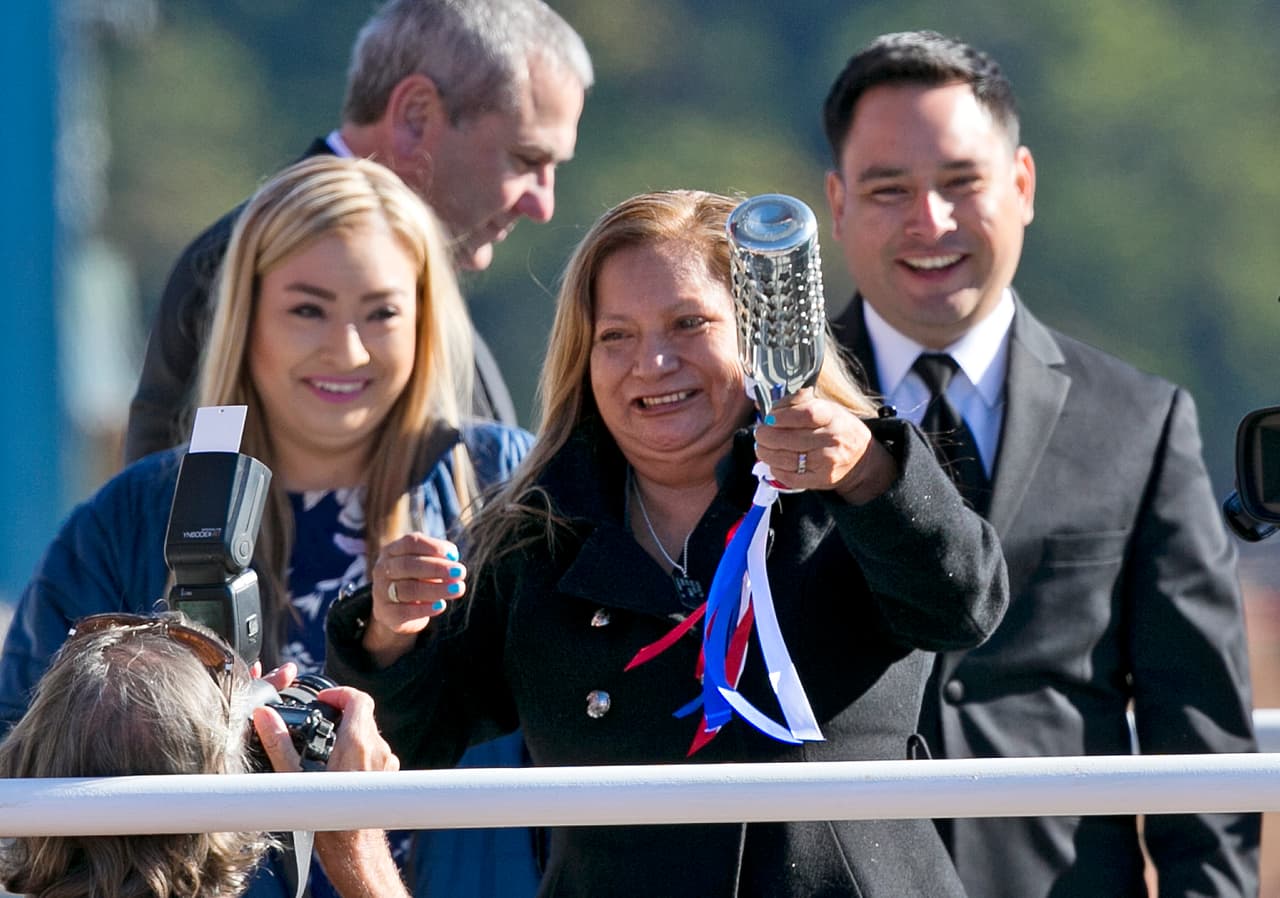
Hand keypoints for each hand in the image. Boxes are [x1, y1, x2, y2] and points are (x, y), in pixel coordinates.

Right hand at [251, 685, 409, 897]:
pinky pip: (375, 752)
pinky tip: (338, 767)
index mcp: (359, 742)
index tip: (323, 699)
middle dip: (340, 714)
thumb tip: (264, 716)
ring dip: (349, 734)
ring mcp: (386, 762)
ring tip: (325, 747)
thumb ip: (279, 743)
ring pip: (370, 734)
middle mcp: (377, 749)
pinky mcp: (387, 775)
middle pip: (363, 716)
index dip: (339, 693)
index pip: (359, 699)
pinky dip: (358, 751)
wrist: (354, 849)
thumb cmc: (328, 818)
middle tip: (319, 721)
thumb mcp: (295, 778)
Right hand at [365, 532, 466, 666]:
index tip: (454, 555)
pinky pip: (404, 611)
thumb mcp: (426, 564)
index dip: (433, 547)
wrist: (397, 610)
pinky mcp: (385, 613)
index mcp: (392, 551)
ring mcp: (380, 592)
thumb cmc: (417, 579)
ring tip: (458, 589)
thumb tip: (453, 556)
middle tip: (460, 572)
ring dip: (436, 589)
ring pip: (407, 589)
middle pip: (408, 565)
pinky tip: (441, 606)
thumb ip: (439, 557)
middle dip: (437, 568)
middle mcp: (382, 569)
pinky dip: (424, 609)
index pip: (410, 543)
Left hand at [753, 388, 897, 502]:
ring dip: (767, 453)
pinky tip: (774, 463)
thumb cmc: (837, 428)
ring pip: (786, 459)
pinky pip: (791, 477)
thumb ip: (800, 403)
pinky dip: (776, 469)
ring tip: (762, 448)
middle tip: (760, 433)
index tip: (769, 417)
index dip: (782, 415)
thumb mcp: (827, 408)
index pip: (805, 413)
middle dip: (766, 436)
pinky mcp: (821, 480)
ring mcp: (827, 462)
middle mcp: (832, 439)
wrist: (861, 460)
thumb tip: (772, 407)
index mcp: (833, 416)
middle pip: (790, 438)